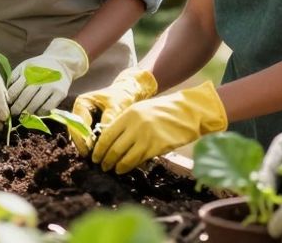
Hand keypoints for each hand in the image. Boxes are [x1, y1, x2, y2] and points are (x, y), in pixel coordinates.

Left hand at [7, 38, 88, 115]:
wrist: (61, 62)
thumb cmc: (39, 66)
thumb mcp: (25, 66)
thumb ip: (15, 77)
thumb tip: (6, 94)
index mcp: (29, 72)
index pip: (15, 90)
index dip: (10, 100)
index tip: (7, 105)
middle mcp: (40, 79)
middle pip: (25, 98)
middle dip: (17, 108)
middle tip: (14, 113)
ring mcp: (51, 86)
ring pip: (35, 105)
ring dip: (27, 112)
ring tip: (23, 115)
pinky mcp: (60, 93)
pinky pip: (47, 108)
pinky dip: (40, 113)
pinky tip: (36, 112)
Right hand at [70, 67, 157, 154]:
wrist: (126, 94)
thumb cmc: (120, 97)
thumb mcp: (115, 106)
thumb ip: (108, 120)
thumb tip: (103, 137)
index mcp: (82, 103)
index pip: (78, 123)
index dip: (82, 137)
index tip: (89, 149)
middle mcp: (78, 112)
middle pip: (75, 131)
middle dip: (82, 145)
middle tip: (91, 158)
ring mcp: (82, 120)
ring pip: (79, 137)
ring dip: (86, 147)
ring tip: (94, 159)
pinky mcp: (88, 127)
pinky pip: (86, 138)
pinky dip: (91, 146)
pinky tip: (97, 155)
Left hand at [91, 80, 226, 173]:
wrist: (186, 112)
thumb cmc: (162, 111)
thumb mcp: (140, 110)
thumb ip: (125, 123)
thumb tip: (110, 140)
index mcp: (129, 115)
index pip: (107, 134)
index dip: (99, 148)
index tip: (95, 156)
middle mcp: (135, 126)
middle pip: (114, 148)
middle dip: (105, 159)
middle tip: (102, 166)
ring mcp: (146, 137)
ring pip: (124, 157)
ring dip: (116, 165)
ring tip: (113, 169)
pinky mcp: (156, 147)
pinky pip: (138, 160)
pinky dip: (129, 166)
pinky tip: (125, 168)